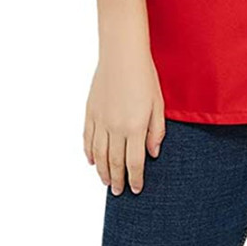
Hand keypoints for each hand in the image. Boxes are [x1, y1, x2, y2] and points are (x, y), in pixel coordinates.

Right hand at [83, 48, 165, 194]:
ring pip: (99, 155)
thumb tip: (153, 153)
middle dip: (118, 180)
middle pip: (115, 162)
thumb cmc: (145, 74)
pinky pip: (87, 139)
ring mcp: (100, 120)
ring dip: (102, 171)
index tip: (136, 189)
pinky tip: (92, 161)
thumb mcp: (158, 102)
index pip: (134, 162)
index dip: (135, 178)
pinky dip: (89, 153)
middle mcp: (116, 127)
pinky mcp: (90, 112)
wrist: (122, 54)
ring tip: (106, 182)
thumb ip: (156, 130)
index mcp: (136, 126)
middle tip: (119, 191)